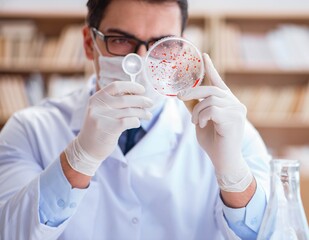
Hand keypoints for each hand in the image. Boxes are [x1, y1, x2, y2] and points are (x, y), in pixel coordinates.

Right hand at [65, 81, 152, 175]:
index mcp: (96, 98)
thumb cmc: (99, 128)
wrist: (87, 149)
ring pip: (129, 111)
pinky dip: (136, 121)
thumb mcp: (101, 111)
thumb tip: (138, 95)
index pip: (116, 86)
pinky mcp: (108, 129)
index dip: (131, 86)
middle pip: (126, 99)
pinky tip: (137, 123)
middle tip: (150, 103)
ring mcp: (102, 117)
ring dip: (142, 112)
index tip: (142, 90)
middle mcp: (98, 106)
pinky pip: (129, 121)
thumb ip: (114, 102)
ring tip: (148, 115)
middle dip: (141, 100)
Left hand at [178, 54, 252, 191]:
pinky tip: (202, 125)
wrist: (224, 160)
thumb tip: (182, 95)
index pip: (218, 81)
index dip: (210, 68)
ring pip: (210, 99)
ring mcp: (237, 110)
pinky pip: (212, 109)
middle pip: (211, 89)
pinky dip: (202, 117)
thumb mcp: (200, 121)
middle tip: (179, 96)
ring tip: (196, 122)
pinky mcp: (234, 118)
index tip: (203, 56)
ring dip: (197, 111)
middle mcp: (235, 103)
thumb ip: (195, 107)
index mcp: (227, 102)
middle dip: (192, 91)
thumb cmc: (213, 141)